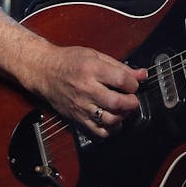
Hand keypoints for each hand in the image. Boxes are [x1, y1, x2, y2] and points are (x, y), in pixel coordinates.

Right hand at [26, 44, 144, 139]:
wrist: (44, 72)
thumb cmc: (68, 61)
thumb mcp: (94, 55)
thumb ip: (119, 66)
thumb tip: (141, 74)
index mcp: (91, 69)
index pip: (121, 80)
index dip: (133, 83)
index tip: (133, 84)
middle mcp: (86, 88)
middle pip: (117, 102)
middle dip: (131, 102)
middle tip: (131, 99)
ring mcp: (81, 105)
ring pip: (109, 119)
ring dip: (122, 116)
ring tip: (122, 109)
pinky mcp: (77, 117)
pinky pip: (98, 131)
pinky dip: (111, 129)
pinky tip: (112, 120)